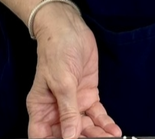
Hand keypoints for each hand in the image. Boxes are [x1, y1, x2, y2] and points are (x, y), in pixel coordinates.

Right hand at [27, 4, 121, 138]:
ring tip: (110, 138)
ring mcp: (73, 103)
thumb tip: (69, 136)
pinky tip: (113, 130)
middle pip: (68, 134)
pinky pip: (96, 115)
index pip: (43, 136)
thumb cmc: (56, 49)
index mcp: (41, 108)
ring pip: (85, 128)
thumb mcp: (61, 82)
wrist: (69, 27)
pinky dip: (105, 123)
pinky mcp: (87, 95)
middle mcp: (56, 109)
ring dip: (97, 135)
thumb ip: (67, 111)